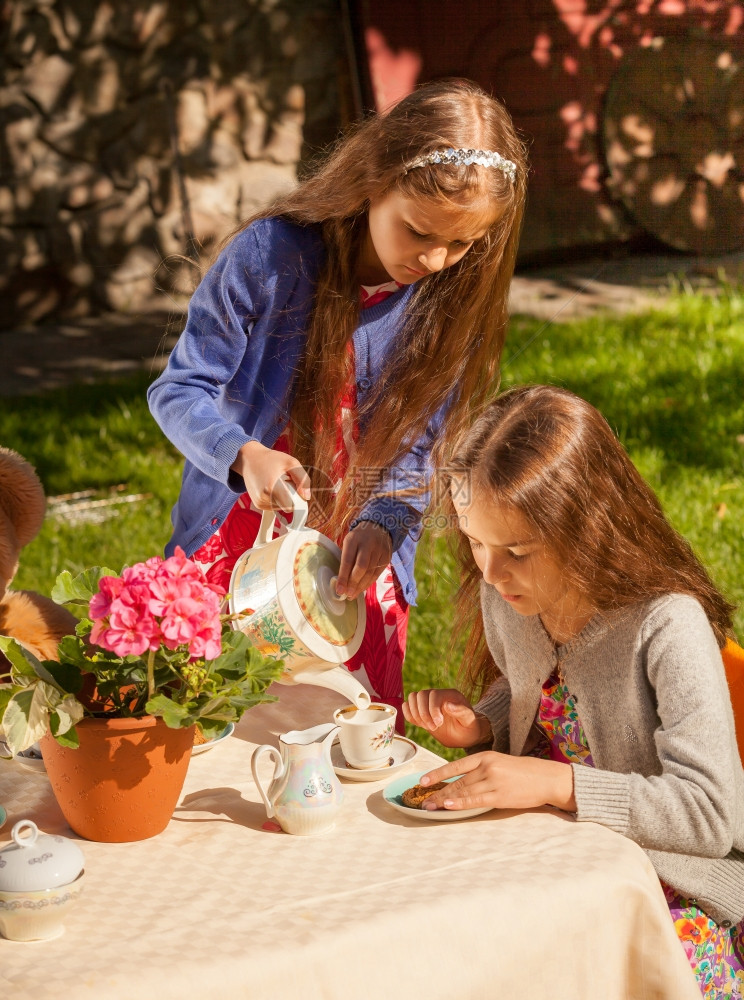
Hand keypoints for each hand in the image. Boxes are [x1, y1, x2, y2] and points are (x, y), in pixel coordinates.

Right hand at [231, 440, 310, 509]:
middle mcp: (263, 498)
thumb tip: (306, 497)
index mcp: (272, 488)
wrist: (249, 459)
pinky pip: (274, 506)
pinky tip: (271, 487)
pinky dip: (276, 498)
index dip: (296, 499)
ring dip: (282, 497)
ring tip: (276, 483)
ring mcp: (259, 503)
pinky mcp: (258, 504)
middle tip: (284, 482)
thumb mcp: (291, 463)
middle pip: (287, 507)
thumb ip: (303, 479)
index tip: (295, 489)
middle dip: (290, 497)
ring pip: (281, 507)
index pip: (290, 507)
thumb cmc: (271, 459)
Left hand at [335, 521, 392, 600]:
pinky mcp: (387, 557)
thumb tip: (340, 583)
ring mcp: (379, 550)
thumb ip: (345, 559)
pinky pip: (377, 573)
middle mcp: (368, 543)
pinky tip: (362, 588)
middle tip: (347, 595)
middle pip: (361, 567)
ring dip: (361, 586)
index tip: (339, 590)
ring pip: (370, 572)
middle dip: (354, 583)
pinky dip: (369, 583)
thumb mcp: (348, 543)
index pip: (347, 560)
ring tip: (353, 595)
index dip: (343, 577)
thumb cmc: (358, 539)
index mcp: (353, 539)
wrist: (378, 527)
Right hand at [402, 689, 489, 748]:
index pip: (434, 694)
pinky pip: (407, 706)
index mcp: (450, 694)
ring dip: (416, 714)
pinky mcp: (421, 711)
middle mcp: (438, 695)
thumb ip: (461, 711)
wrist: (465, 735)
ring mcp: (428, 702)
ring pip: (412, 698)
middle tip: (433, 728)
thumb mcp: (470, 721)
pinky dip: (409, 715)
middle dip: (424, 713)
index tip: (439, 723)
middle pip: (420, 695)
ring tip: (427, 727)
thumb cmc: (470, 727)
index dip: (432, 709)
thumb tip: (447, 705)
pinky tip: (419, 724)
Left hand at [417, 751, 576, 812]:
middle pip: (457, 781)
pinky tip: (448, 805)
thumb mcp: (500, 764)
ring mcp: (493, 781)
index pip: (456, 765)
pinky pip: (475, 799)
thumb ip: (482, 771)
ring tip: (430, 807)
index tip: (422, 781)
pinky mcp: (499, 795)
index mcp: (486, 756)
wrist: (547, 778)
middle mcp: (487, 766)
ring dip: (444, 800)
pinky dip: (460, 803)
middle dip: (438, 792)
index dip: (438, 774)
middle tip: (422, 800)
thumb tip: (461, 784)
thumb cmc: (524, 772)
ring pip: (463, 791)